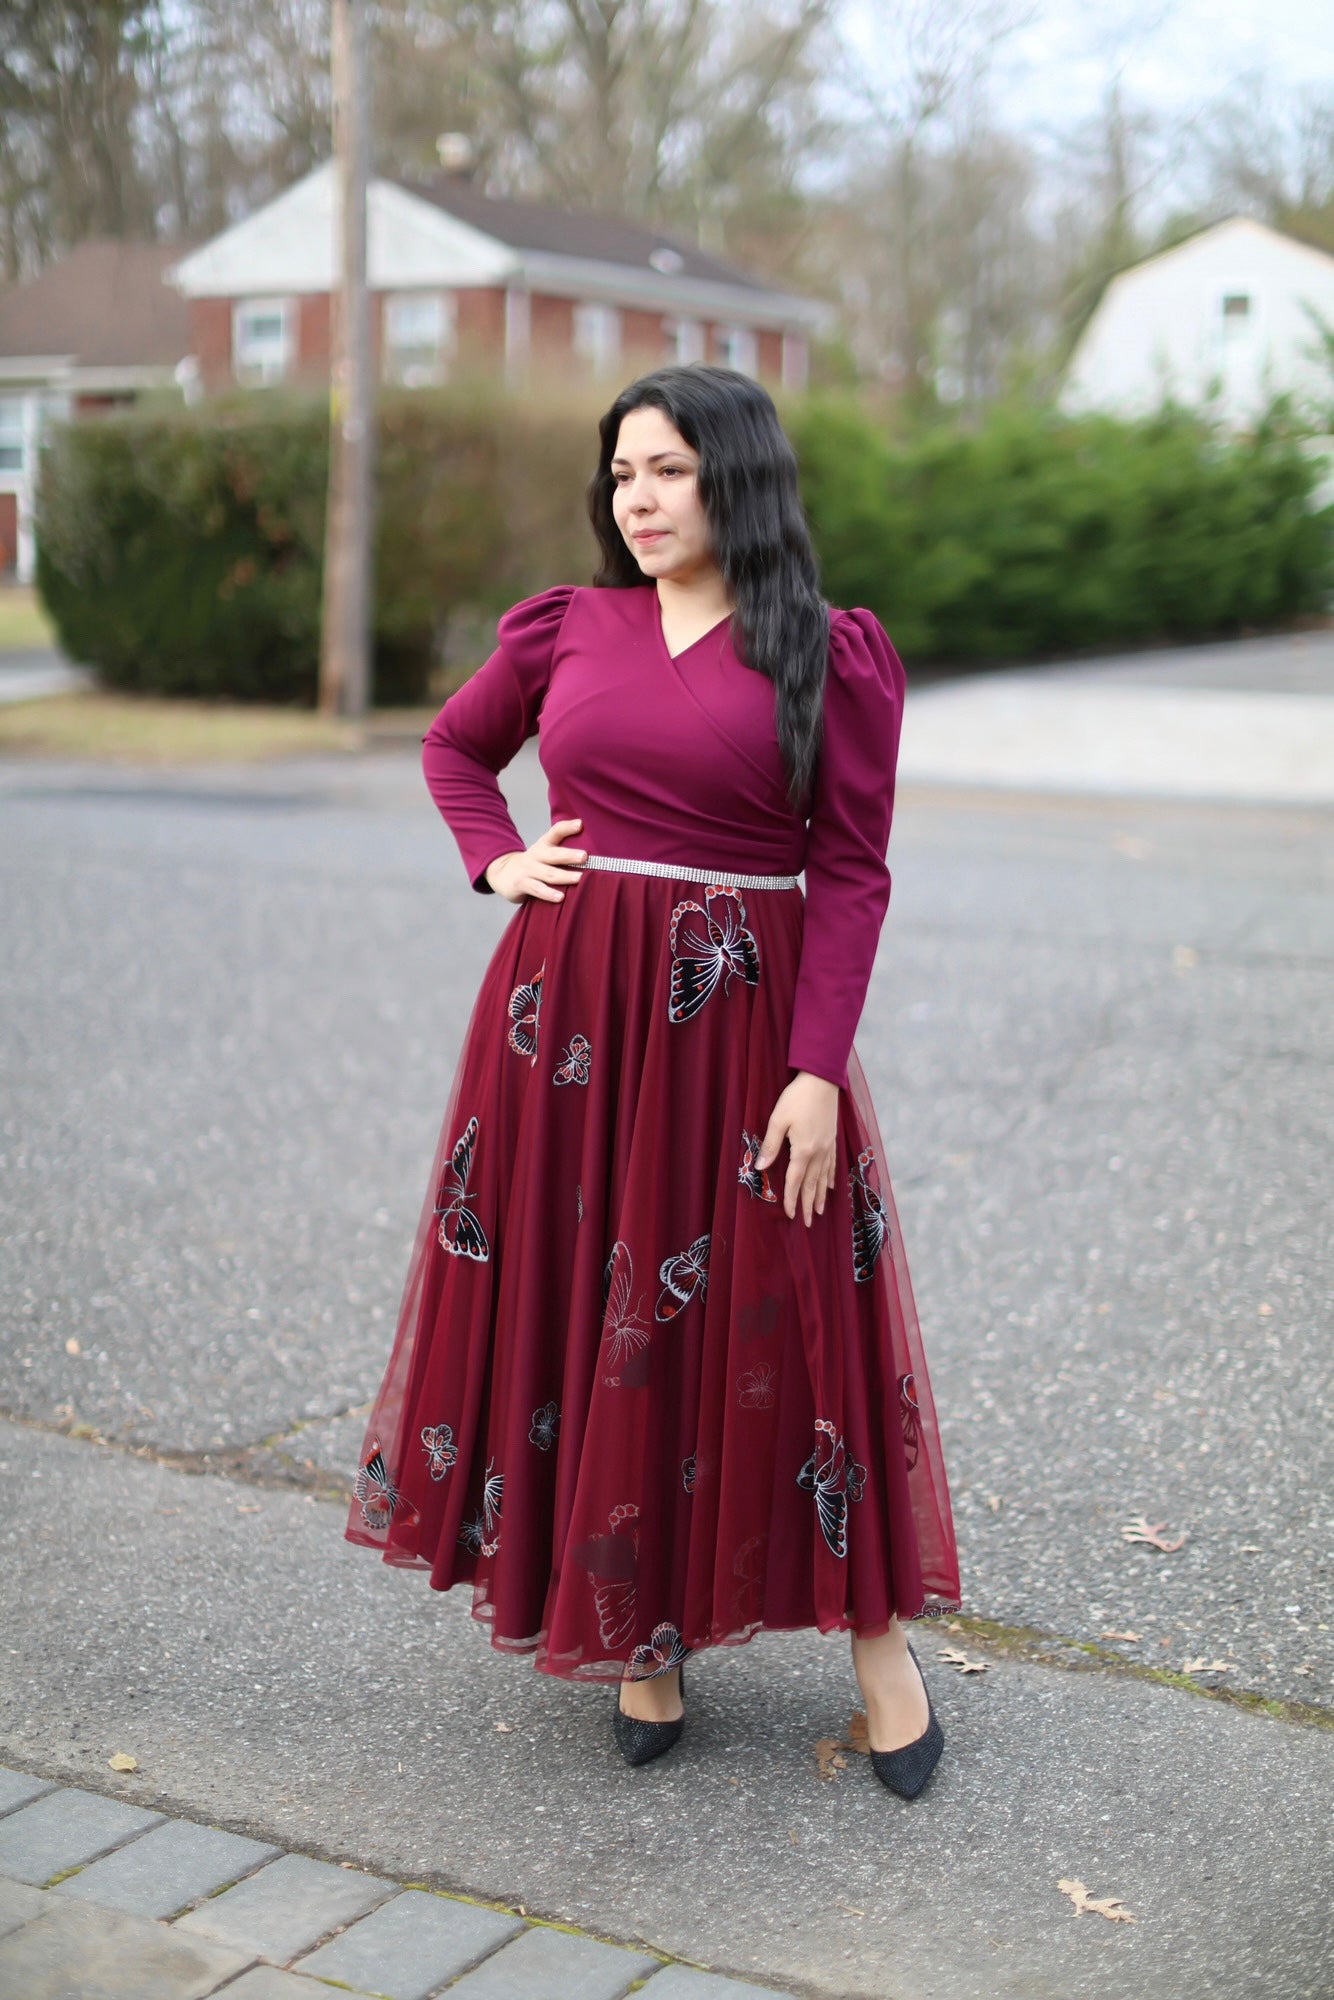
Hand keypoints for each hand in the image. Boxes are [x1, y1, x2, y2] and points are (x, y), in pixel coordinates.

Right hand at [485, 818, 586, 902]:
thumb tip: (590, 852)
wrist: (502, 873)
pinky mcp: (521, 884)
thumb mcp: (543, 852)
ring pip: (547, 873)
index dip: (567, 827)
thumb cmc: (532, 864)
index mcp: (543, 845)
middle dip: (569, 855)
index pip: (555, 832)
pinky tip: (560, 897)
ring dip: (564, 876)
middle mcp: (536, 855)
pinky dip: (548, 893)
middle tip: (585, 856)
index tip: (580, 824)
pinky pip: (537, 889)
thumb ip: (561, 849)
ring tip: (579, 878)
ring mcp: (528, 870)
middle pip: (553, 854)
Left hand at [755, 1072, 839, 1226]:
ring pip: (823, 1178)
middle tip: (808, 1223)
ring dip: (820, 1196)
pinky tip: (830, 1186)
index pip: (795, 1181)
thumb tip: (761, 1167)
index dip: (790, 1199)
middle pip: (811, 1184)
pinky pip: (831, 1165)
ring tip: (818, 1210)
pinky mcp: (832, 1139)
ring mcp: (828, 1146)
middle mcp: (818, 1153)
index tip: (788, 1214)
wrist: (822, 1080)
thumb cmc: (797, 1097)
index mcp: (803, 1150)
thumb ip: (770, 1145)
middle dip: (807, 1204)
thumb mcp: (778, 1119)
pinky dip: (830, 1178)